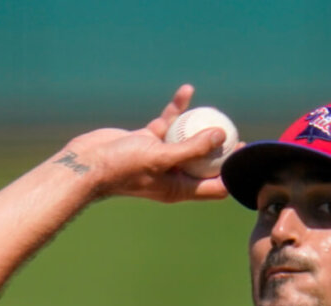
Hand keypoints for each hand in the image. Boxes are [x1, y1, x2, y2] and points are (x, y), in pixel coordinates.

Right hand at [60, 85, 234, 202]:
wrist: (87, 163)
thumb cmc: (123, 167)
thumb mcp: (161, 158)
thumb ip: (193, 148)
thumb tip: (221, 136)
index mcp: (180, 189)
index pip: (216, 185)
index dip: (232, 171)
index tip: (243, 153)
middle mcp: (173, 174)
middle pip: (205, 162)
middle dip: (222, 149)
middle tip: (236, 131)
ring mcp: (160, 156)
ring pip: (187, 139)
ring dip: (199, 125)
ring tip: (215, 111)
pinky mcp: (148, 140)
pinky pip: (168, 123)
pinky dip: (177, 109)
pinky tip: (186, 91)